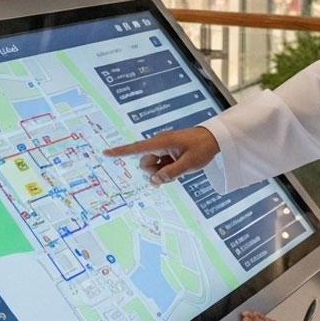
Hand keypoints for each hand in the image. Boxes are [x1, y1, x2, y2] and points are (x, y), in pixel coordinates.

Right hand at [103, 126, 218, 184]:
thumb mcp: (189, 163)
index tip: (105, 153)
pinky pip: (160, 166)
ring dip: (161, 173)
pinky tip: (178, 170)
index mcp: (161, 142)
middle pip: (145, 163)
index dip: (120, 152)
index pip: (136, 148)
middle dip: (153, 173)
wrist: (214, 139)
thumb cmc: (202, 148)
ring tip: (179, 170)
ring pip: (152, 167)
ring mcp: (163, 150)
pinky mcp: (167, 154)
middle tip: (172, 173)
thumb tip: (154, 181)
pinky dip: (166, 171)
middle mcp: (159, 145)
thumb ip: (171, 172)